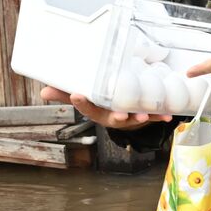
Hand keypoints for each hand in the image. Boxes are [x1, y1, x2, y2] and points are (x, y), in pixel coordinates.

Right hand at [40, 86, 171, 129]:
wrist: (124, 113)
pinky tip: (167, 116)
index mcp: (96, 110)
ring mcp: (128, 117)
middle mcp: (111, 116)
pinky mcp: (143, 115)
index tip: (77, 95)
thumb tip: (43, 91)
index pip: (86, 108)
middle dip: (116, 117)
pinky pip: (152, 117)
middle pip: (111, 118)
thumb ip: (64, 93)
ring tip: (144, 116)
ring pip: (133, 120)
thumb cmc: (100, 102)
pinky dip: (159, 116)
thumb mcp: (83, 97)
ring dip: (139, 118)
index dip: (81, 103)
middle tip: (119, 115)